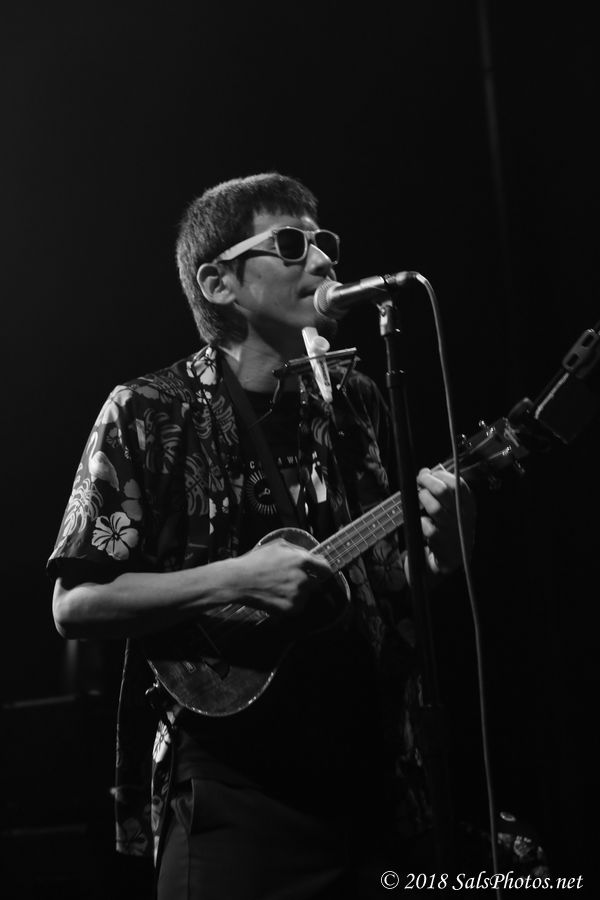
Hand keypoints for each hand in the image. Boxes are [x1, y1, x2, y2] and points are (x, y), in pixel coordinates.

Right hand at [233, 539, 331, 614]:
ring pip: (306, 595)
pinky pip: (297, 605)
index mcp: (302, 561)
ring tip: (279, 587)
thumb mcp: (278, 545)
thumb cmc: (256, 560)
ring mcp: (297, 595)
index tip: (319, 572)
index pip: (326, 569)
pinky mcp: (290, 608)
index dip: (322, 570)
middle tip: (291, 580)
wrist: (239, 581)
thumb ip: (298, 550)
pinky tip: (276, 596)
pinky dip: (290, 602)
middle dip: (307, 581)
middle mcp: (303, 578)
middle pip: (316, 583)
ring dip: (298, 592)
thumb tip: (310, 555)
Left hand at [406, 466, 475, 580]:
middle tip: (419, 480)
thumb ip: (444, 489)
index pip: (457, 483)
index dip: (440, 474)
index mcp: (469, 505)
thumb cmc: (450, 526)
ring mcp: (452, 529)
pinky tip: (423, 521)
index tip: (429, 473)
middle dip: (426, 482)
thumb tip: (426, 471)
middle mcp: (463, 516)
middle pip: (442, 491)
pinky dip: (421, 521)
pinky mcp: (441, 542)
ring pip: (434, 507)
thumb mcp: (455, 507)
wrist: (452, 558)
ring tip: (420, 498)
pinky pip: (426, 525)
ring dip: (422, 499)